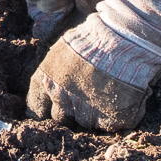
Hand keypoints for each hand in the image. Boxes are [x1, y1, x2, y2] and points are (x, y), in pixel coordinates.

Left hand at [26, 0, 160, 130]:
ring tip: (107, 91)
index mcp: (46, 80)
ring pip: (87, 123)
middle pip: (61, 119)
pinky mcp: (112, 118)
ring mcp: (87, 112)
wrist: (124, 36)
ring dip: (95, 113)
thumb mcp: (62, 49)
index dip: (46, 109)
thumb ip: (54, 74)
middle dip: (71, 111)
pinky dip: (118, 114)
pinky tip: (122, 96)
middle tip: (86, 96)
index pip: (36, 109)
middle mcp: (62, 99)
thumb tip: (53, 88)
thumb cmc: (95, 36)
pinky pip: (111, 124)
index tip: (53, 107)